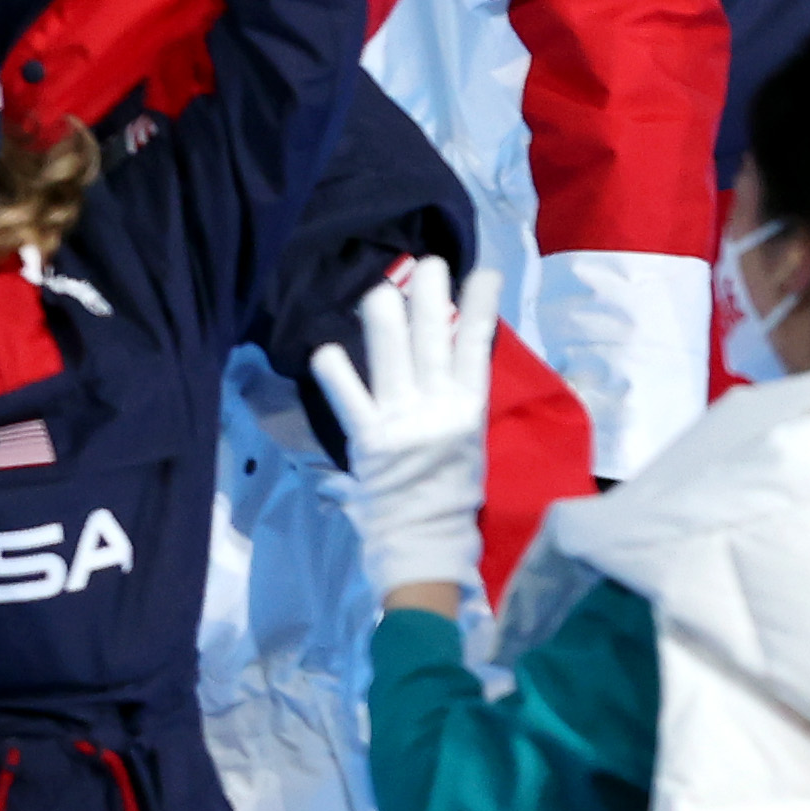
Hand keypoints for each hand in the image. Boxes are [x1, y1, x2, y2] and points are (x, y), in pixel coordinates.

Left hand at [306, 251, 502, 610]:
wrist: (427, 547)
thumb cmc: (451, 499)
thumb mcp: (466, 448)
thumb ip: (454, 407)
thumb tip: (450, 365)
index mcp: (467, 411)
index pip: (476, 349)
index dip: (480, 309)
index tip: (485, 272)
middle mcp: (436, 409)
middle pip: (433, 342)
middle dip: (432, 298)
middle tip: (429, 263)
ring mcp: (400, 423)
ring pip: (391, 358)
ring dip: (385, 319)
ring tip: (381, 288)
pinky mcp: (368, 442)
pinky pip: (349, 400)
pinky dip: (336, 373)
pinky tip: (324, 348)